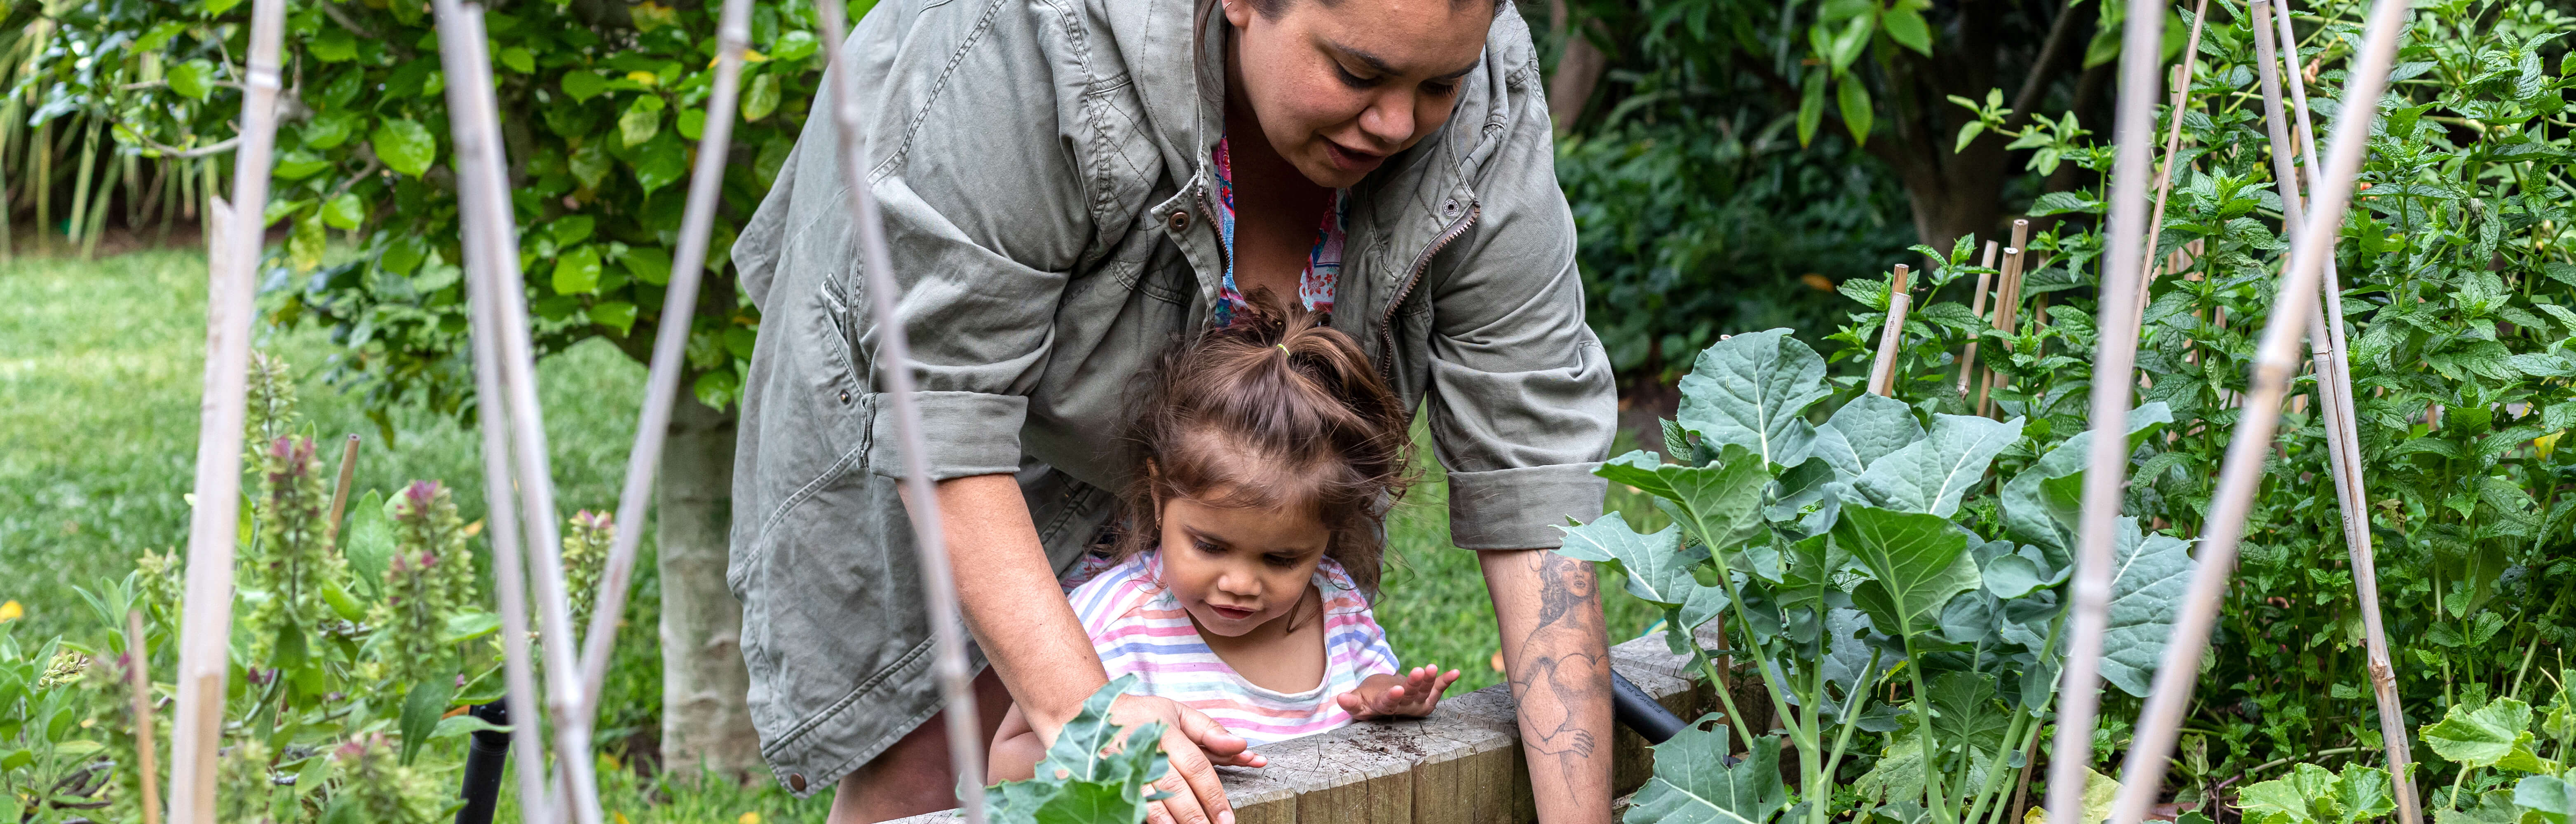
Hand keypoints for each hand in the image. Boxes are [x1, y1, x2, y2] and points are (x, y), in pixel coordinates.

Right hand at [1105, 693, 1266, 823]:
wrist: (1094, 712)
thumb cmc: (1143, 715)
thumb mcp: (1179, 713)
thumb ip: (1211, 731)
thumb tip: (1241, 745)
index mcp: (1166, 733)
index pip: (1195, 767)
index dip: (1212, 794)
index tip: (1226, 817)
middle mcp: (1145, 751)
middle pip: (1175, 789)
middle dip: (1196, 815)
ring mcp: (1123, 768)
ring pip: (1151, 802)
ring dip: (1172, 822)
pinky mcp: (1108, 780)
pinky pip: (1130, 805)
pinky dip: (1146, 817)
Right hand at [1335, 666, 1462, 719]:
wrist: (1385, 700)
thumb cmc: (1367, 700)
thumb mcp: (1357, 702)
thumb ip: (1351, 702)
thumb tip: (1340, 698)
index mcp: (1384, 708)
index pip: (1389, 703)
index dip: (1393, 697)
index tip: (1397, 689)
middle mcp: (1404, 707)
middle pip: (1410, 695)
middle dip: (1415, 683)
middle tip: (1418, 671)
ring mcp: (1418, 702)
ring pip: (1424, 691)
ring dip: (1429, 679)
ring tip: (1432, 667)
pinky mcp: (1428, 696)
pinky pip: (1438, 688)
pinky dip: (1446, 680)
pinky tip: (1456, 672)